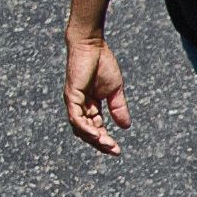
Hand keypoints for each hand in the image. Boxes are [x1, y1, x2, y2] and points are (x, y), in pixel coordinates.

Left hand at [63, 33, 130, 154]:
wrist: (92, 45)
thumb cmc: (102, 63)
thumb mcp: (115, 91)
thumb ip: (118, 108)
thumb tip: (125, 127)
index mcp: (90, 105)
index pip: (96, 128)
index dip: (106, 140)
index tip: (118, 150)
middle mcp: (80, 105)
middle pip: (87, 132)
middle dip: (100, 143)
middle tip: (114, 151)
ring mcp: (74, 101)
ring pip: (80, 127)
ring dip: (93, 139)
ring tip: (107, 145)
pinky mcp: (71, 95)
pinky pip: (76, 117)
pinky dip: (85, 127)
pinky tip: (96, 134)